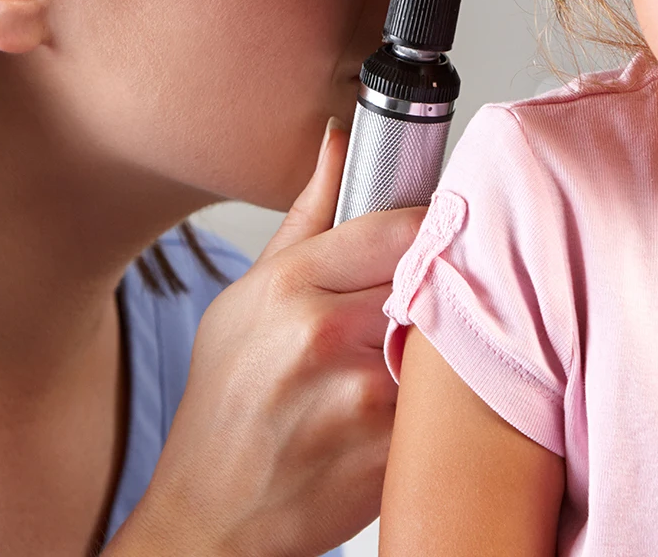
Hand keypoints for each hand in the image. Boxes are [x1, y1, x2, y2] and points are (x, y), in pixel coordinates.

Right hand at [107, 119, 426, 556]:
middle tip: (422, 292)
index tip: (436, 227)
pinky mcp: (394, 450)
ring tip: (404, 352)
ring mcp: (364, 396)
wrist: (214, 515)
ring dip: (438, 339)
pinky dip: (437, 397)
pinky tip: (404, 405)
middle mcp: (326, 333)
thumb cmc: (224, 403)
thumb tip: (338, 141)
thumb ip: (306, 217)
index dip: (427, 222)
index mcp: (289, 286)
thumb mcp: (246, 297)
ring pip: (442, 337)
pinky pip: (442, 401)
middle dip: (432, 281)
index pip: (395, 226)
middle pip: (427, 276)